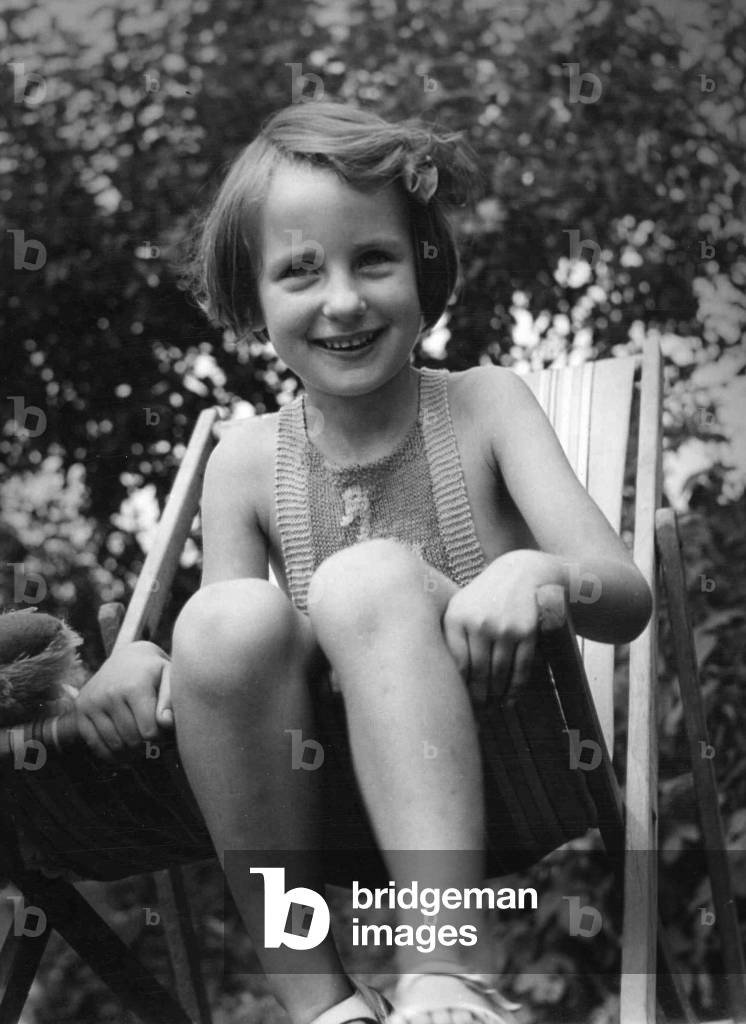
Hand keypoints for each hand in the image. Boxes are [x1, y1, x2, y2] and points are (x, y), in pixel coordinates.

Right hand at [73, 641, 172, 760]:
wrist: (127, 657)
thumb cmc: (153, 672)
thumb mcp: (169, 678)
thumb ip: (171, 701)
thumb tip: (166, 723)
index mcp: (134, 686)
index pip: (149, 731)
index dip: (160, 737)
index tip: (162, 730)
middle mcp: (110, 693)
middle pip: (131, 739)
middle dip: (145, 744)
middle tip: (151, 737)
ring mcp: (92, 701)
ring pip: (114, 744)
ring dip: (129, 751)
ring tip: (139, 743)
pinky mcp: (81, 709)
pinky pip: (93, 743)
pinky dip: (109, 753)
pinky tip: (122, 751)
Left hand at [443, 550, 559, 705]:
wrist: (522, 573)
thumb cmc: (485, 597)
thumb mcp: (461, 607)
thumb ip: (450, 637)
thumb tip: (441, 679)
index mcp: (456, 618)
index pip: (455, 665)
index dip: (458, 690)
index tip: (460, 705)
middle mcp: (478, 623)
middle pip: (477, 673)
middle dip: (478, 698)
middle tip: (478, 714)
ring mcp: (503, 627)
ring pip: (499, 674)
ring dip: (497, 696)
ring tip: (493, 708)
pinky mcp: (526, 631)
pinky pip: (520, 669)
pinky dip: (515, 688)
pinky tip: (511, 699)